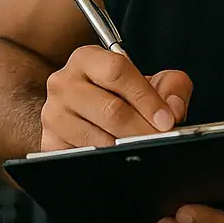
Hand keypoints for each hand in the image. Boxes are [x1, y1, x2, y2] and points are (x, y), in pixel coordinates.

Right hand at [38, 46, 191, 151]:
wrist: (90, 114)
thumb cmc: (122, 96)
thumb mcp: (151, 81)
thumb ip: (171, 86)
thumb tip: (173, 109)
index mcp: (87, 59)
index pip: (117, 71)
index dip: (147, 98)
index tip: (166, 120)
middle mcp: (63, 83)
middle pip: (110, 110)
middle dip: (142, 130)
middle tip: (161, 142)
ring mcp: (53, 115)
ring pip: (98, 138)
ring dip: (127, 150)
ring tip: (146, 152)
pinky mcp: (50, 144)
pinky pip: (83, 158)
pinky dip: (108, 163)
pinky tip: (122, 161)